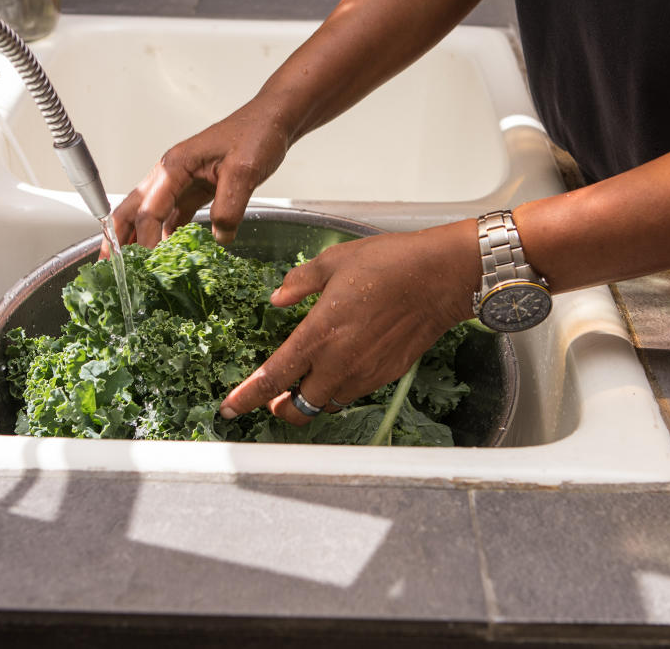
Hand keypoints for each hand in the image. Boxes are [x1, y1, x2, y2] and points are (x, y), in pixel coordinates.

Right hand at [102, 102, 291, 254]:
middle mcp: (171, 173)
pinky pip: (173, 215)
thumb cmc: (256, 134)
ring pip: (150, 213)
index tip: (145, 264)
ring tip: (130, 265)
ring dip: (137, 237)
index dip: (145, 239)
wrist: (273, 121)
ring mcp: (181, 181)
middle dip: (118, 236)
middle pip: (134, 208)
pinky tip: (163, 252)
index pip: (151, 209)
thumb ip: (229, 207)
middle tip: (108, 265)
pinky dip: (164, 234)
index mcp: (175, 166)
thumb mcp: (244, 171)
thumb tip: (219, 238)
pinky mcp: (196, 189)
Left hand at [218, 220, 479, 424]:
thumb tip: (278, 298)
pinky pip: (353, 393)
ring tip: (308, 379)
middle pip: (298, 408)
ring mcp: (364, 373)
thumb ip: (299, 282)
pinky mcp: (386, 375)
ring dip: (311, 398)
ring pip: (326, 404)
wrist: (441, 278)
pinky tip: (341, 365)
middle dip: (280, 407)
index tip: (229, 408)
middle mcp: (339, 363)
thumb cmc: (389, 264)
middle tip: (273, 396)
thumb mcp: (334, 261)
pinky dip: (339, 388)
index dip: (247, 398)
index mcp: (319, 334)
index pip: (273, 378)